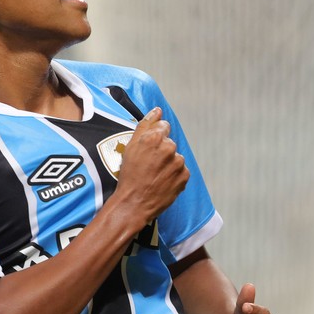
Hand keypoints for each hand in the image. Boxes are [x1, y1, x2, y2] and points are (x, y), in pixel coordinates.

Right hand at [116, 107, 189, 224]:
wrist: (134, 203)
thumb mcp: (130, 147)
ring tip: (154, 175)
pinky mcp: (184, 176)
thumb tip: (157, 110)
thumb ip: (145, 125)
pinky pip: (181, 171)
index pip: (163, 127)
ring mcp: (178, 162)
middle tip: (148, 165)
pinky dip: (173, 175)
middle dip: (161, 151)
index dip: (155, 138)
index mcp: (154, 138)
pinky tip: (162, 181)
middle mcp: (169, 147)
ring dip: (168, 164)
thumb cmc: (129, 176)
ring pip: (175, 157)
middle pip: (169, 143)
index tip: (149, 149)